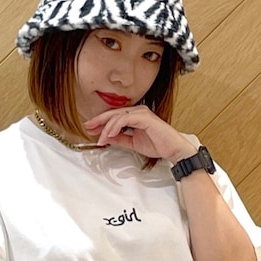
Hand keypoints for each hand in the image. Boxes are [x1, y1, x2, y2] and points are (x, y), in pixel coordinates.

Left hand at [84, 106, 199, 162]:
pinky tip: (110, 134)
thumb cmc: (158, 144)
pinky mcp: (145, 117)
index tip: (91, 129)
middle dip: (99, 120)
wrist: (172, 149)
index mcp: (135, 116)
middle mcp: (138, 112)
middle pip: (114, 113)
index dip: (101, 122)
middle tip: (88, 127)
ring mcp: (141, 113)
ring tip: (100, 137)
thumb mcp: (133, 143)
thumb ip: (120, 139)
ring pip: (118, 116)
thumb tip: (107, 138)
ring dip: (106, 127)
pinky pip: (126, 119)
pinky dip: (116, 126)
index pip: (115, 116)